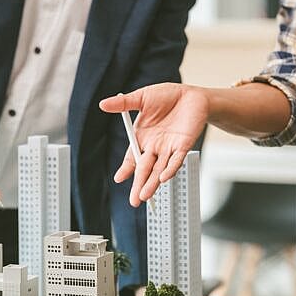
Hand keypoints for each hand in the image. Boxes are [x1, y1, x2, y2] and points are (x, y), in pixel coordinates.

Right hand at [99, 84, 208, 205]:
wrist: (192, 94)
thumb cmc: (168, 96)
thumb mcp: (142, 97)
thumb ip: (124, 104)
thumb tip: (103, 104)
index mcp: (142, 137)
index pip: (132, 157)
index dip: (126, 168)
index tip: (119, 179)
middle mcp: (155, 146)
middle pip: (145, 169)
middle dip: (139, 185)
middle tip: (134, 201)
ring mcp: (169, 148)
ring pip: (159, 169)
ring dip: (152, 183)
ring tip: (145, 195)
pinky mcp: (184, 145)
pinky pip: (176, 160)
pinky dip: (170, 169)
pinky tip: (163, 177)